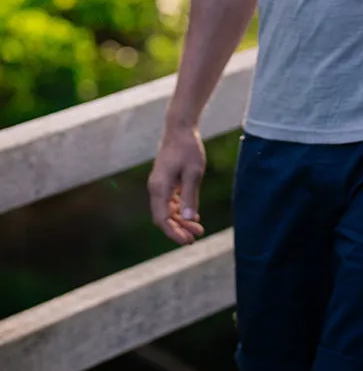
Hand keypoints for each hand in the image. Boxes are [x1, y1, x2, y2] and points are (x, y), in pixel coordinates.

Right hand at [148, 124, 206, 244]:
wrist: (180, 129)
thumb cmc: (188, 149)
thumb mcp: (194, 173)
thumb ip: (190, 196)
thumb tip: (187, 219)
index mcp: (159, 188)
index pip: (162, 218)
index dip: (174, 232)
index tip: (187, 241)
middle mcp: (155, 188)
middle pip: (163, 217)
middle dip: (178, 229)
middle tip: (195, 237)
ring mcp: (159, 185)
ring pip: (167, 210)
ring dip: (180, 221)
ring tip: (198, 229)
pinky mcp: (165, 181)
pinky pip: (170, 202)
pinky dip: (180, 210)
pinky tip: (192, 216)